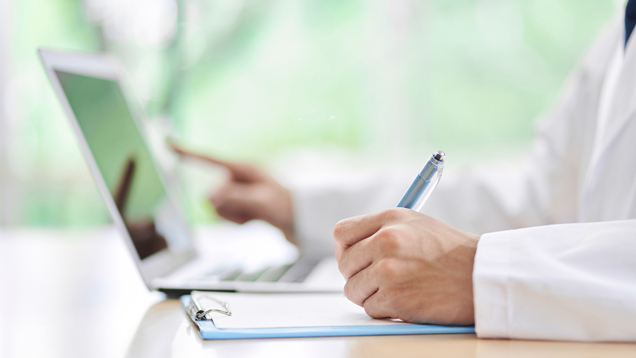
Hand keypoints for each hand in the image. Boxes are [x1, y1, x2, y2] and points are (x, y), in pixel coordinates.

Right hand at [169, 141, 295, 242]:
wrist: (300, 221)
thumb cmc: (286, 207)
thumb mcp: (261, 202)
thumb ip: (234, 198)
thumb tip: (210, 197)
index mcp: (243, 168)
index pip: (209, 159)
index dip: (187, 153)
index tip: (167, 143)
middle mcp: (237, 178)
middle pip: (211, 194)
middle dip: (226, 206)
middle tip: (250, 210)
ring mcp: (237, 192)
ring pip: (215, 207)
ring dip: (232, 216)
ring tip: (253, 216)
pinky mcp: (239, 204)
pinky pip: (224, 216)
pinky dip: (237, 222)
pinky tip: (253, 221)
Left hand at [334, 208, 479, 324]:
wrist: (483, 277)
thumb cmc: (452, 254)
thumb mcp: (416, 225)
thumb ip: (382, 231)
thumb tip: (351, 248)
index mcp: (390, 219)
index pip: (342, 233)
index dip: (345, 250)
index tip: (355, 259)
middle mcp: (387, 240)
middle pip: (344, 264)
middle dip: (357, 275)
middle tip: (379, 280)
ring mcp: (389, 270)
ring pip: (353, 289)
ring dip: (370, 295)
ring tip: (397, 289)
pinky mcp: (395, 298)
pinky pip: (370, 308)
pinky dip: (385, 310)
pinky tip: (406, 300)